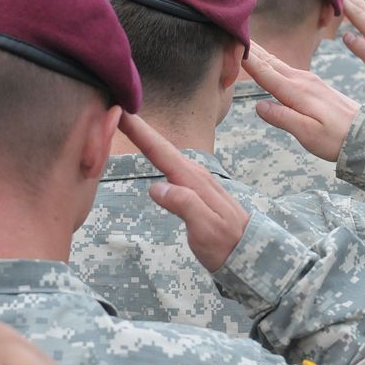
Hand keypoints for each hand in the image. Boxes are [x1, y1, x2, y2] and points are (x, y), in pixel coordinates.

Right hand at [118, 112, 250, 271]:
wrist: (249, 253)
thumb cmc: (227, 244)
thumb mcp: (205, 229)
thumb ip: (184, 204)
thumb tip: (156, 187)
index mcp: (194, 181)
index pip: (161, 151)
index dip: (140, 132)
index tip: (122, 112)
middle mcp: (195, 175)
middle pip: (161, 147)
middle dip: (139, 129)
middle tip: (115, 110)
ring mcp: (197, 181)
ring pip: (166, 155)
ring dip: (146, 139)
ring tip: (126, 124)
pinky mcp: (196, 190)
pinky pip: (171, 167)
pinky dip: (157, 155)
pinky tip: (151, 153)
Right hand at [241, 41, 360, 160]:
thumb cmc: (336, 138)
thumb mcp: (307, 133)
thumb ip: (283, 118)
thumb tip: (259, 106)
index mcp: (297, 92)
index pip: (265, 73)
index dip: (246, 59)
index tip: (231, 43)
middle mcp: (302, 81)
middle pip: (270, 61)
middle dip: (250, 48)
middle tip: (231, 30)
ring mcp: (309, 81)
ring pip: (278, 63)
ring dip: (260, 52)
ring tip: (243, 42)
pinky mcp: (314, 85)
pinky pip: (287, 69)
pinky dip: (272, 62)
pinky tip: (268, 61)